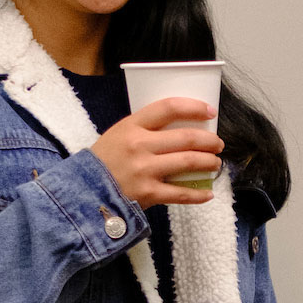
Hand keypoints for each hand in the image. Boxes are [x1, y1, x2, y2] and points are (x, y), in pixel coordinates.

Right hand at [91, 98, 223, 208]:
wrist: (84, 192)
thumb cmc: (105, 162)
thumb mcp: (119, 135)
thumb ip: (145, 130)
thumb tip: (180, 127)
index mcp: (132, 126)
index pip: (168, 108)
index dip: (194, 108)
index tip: (210, 111)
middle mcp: (139, 145)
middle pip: (185, 137)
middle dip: (209, 140)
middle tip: (218, 144)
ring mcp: (144, 170)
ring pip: (188, 162)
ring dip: (208, 162)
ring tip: (215, 164)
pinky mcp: (148, 194)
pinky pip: (180, 193)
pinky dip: (198, 194)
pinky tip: (207, 193)